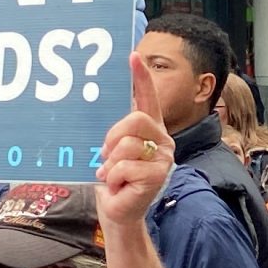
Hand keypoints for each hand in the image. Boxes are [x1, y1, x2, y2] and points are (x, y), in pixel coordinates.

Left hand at [95, 54, 175, 229]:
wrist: (119, 211)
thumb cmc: (115, 180)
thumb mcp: (112, 152)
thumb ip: (114, 135)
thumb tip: (103, 124)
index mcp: (150, 130)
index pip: (147, 98)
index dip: (141, 77)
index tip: (133, 56)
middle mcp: (162, 140)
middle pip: (135, 120)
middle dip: (114, 137)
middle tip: (107, 156)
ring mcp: (163, 159)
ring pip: (127, 146)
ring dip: (111, 164)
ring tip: (114, 176)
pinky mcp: (158, 176)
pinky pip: (125, 167)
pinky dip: (114, 178)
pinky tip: (120, 186)